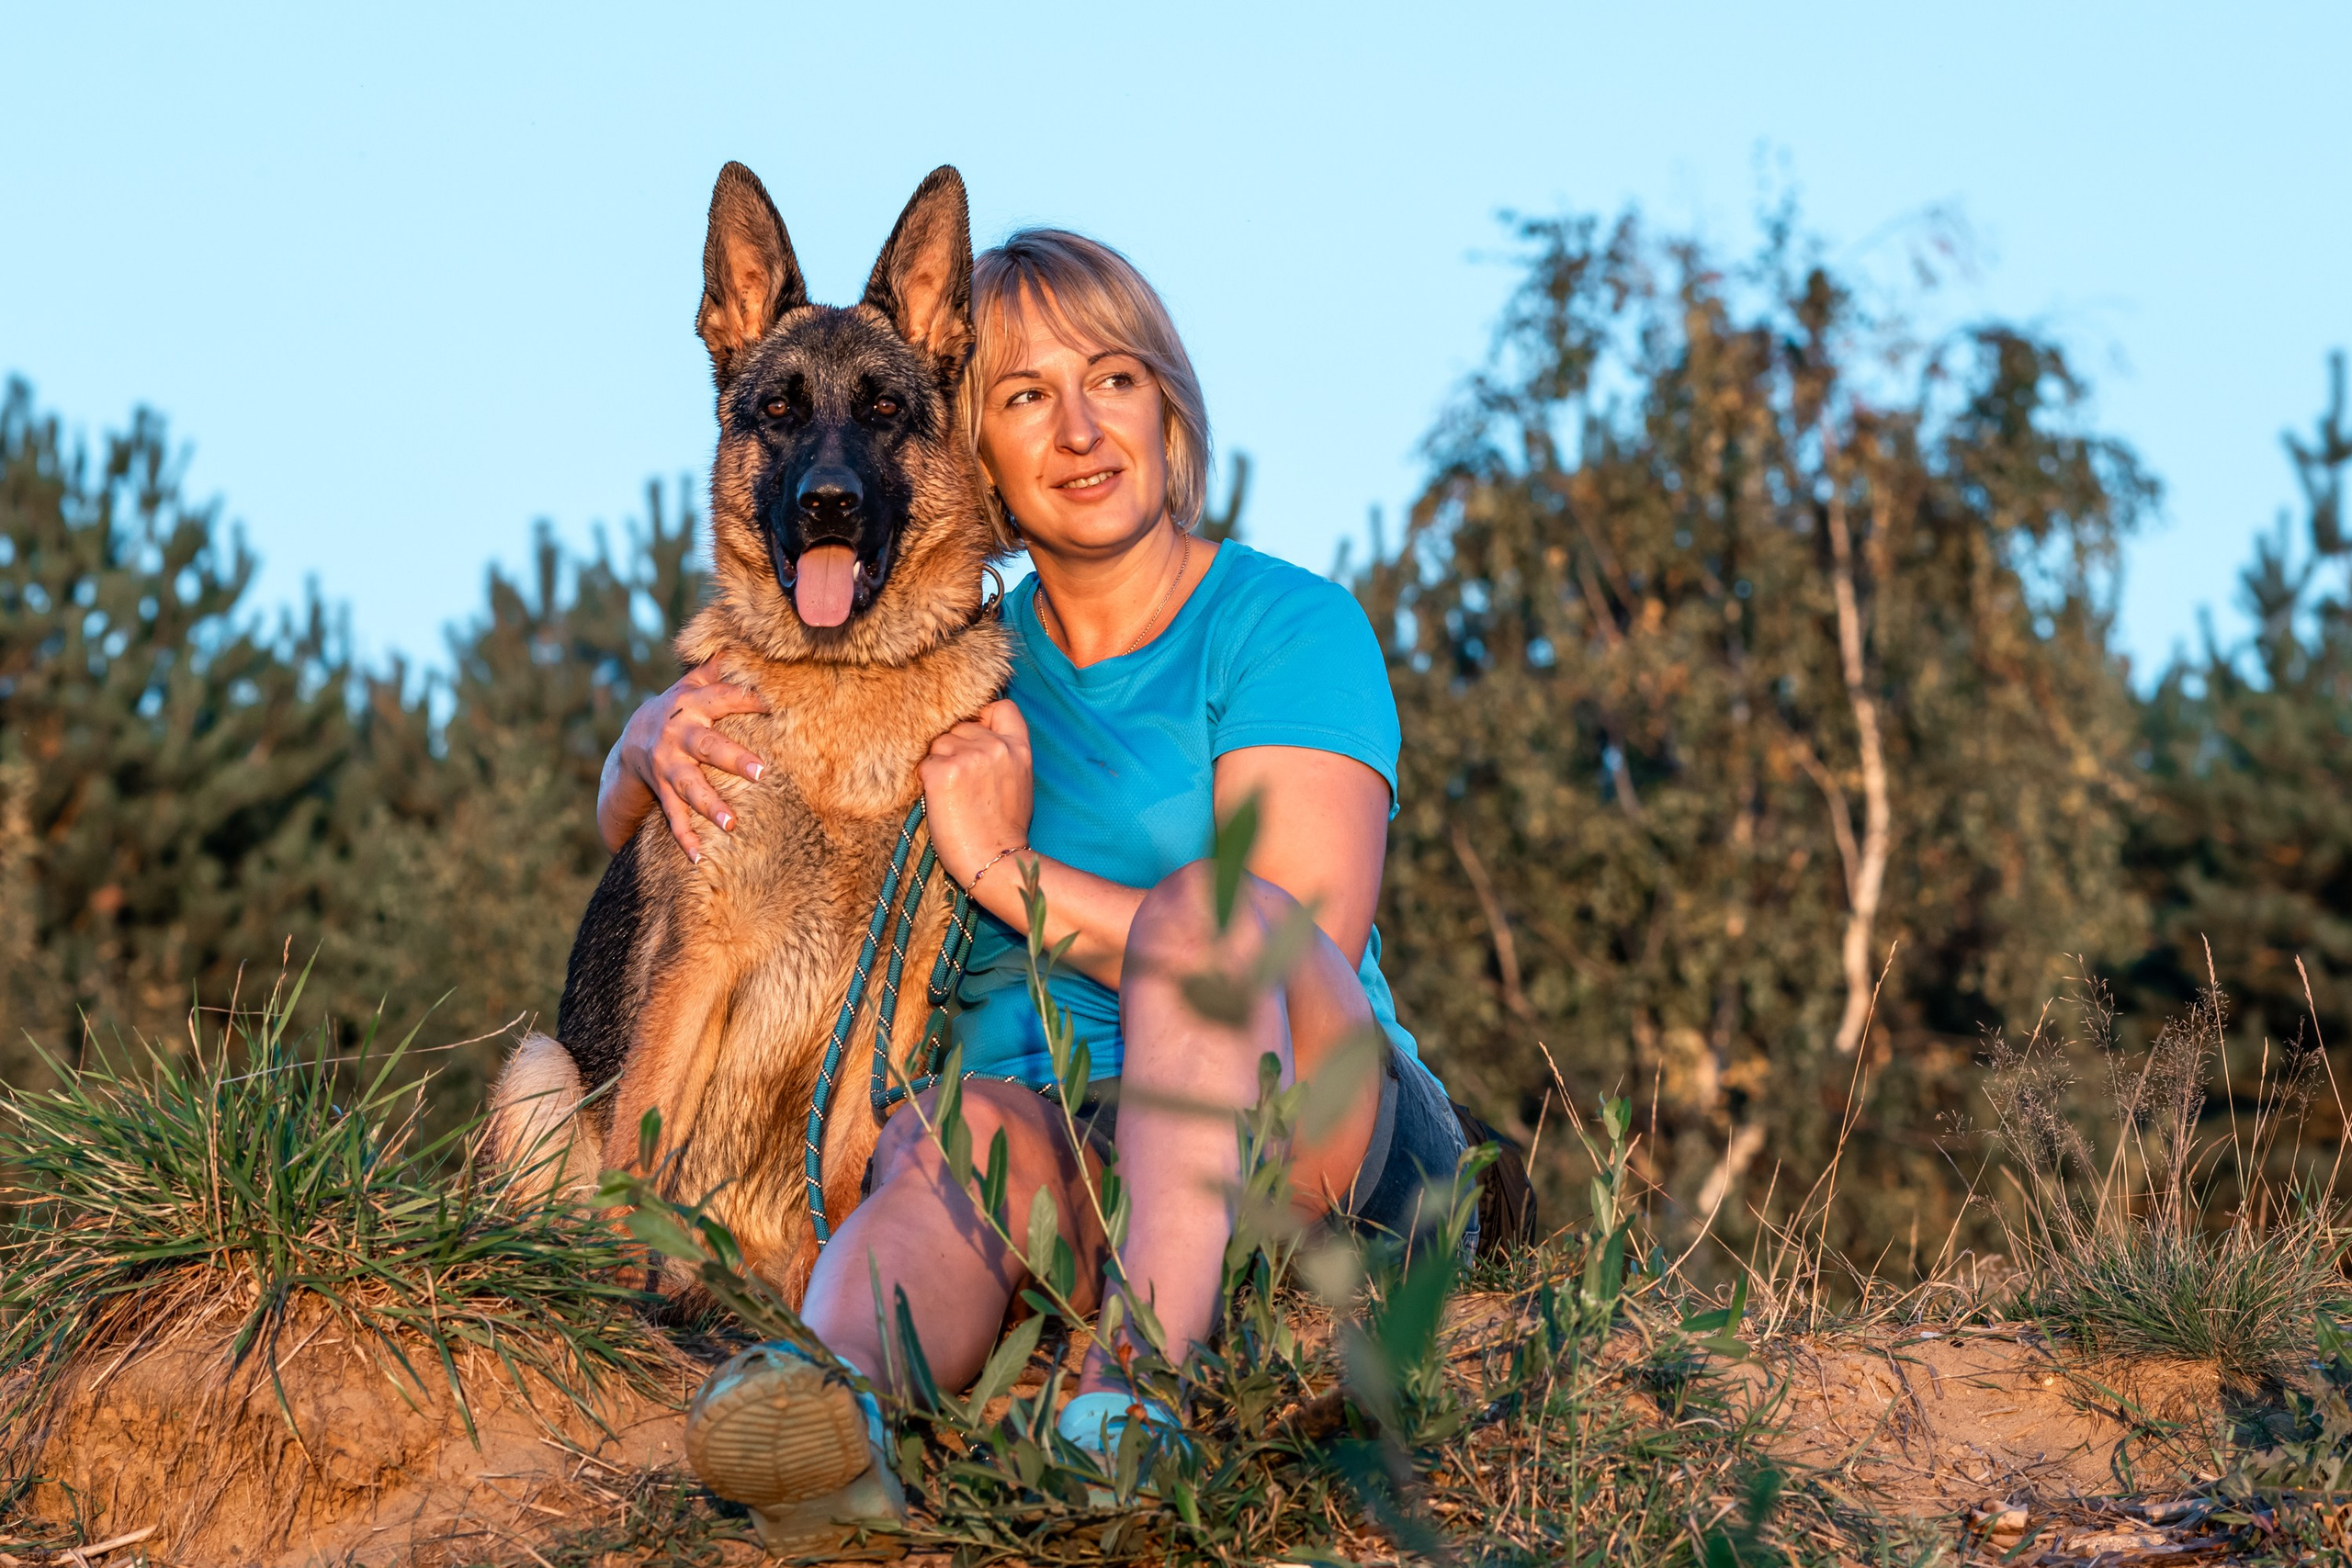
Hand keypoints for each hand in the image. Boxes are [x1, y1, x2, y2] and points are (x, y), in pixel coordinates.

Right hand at [599, 662, 771, 858]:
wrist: (631, 739)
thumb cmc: (678, 710)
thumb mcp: (691, 687)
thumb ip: (716, 670)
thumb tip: (740, 642)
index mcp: (689, 705)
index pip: (722, 700)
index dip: (745, 700)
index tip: (774, 704)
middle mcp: (676, 735)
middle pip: (707, 746)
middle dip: (732, 759)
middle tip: (761, 772)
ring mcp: (666, 766)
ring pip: (689, 787)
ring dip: (710, 805)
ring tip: (732, 824)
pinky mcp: (659, 791)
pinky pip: (673, 818)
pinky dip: (685, 839)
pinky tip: (699, 859)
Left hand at [919, 699, 1034, 890]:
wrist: (993, 861)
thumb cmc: (1004, 829)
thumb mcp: (1020, 782)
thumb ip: (1004, 754)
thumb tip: (977, 734)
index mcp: (1019, 748)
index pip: (1001, 707)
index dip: (985, 716)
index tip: (977, 735)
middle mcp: (995, 746)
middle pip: (961, 726)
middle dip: (956, 748)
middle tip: (963, 783)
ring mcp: (968, 757)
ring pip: (939, 744)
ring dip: (940, 764)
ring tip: (954, 795)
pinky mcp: (942, 772)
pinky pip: (925, 764)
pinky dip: (927, 782)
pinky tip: (941, 802)